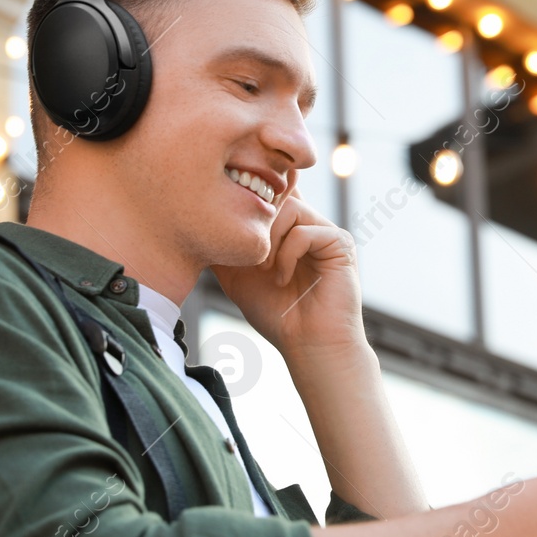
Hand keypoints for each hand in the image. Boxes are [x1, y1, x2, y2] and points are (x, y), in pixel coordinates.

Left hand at [211, 184, 366, 365]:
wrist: (308, 344)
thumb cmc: (276, 314)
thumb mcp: (237, 276)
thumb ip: (224, 247)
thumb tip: (195, 221)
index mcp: (289, 227)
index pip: (271, 193)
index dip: (250, 199)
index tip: (230, 222)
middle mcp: (309, 223)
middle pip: (278, 192)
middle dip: (256, 221)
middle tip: (247, 254)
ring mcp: (326, 231)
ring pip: (290, 207)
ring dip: (269, 239)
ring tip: (264, 270)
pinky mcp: (340, 243)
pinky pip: (304, 232)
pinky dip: (286, 255)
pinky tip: (281, 279)